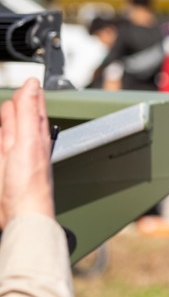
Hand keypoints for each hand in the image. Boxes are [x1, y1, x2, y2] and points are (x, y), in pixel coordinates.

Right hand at [0, 78, 55, 226]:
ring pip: (9, 132)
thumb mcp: (27, 141)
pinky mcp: (3, 167)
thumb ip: (28, 113)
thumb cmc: (30, 184)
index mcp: (37, 136)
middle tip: (23, 90)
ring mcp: (13, 156)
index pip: (35, 109)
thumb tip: (33, 85)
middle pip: (21, 119)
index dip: (31, 95)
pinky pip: (1, 147)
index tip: (31, 82)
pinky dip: (2, 135)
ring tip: (10, 107)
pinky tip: (2, 134)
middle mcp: (26, 145)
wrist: (21, 214)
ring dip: (9, 119)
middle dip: (21, 104)